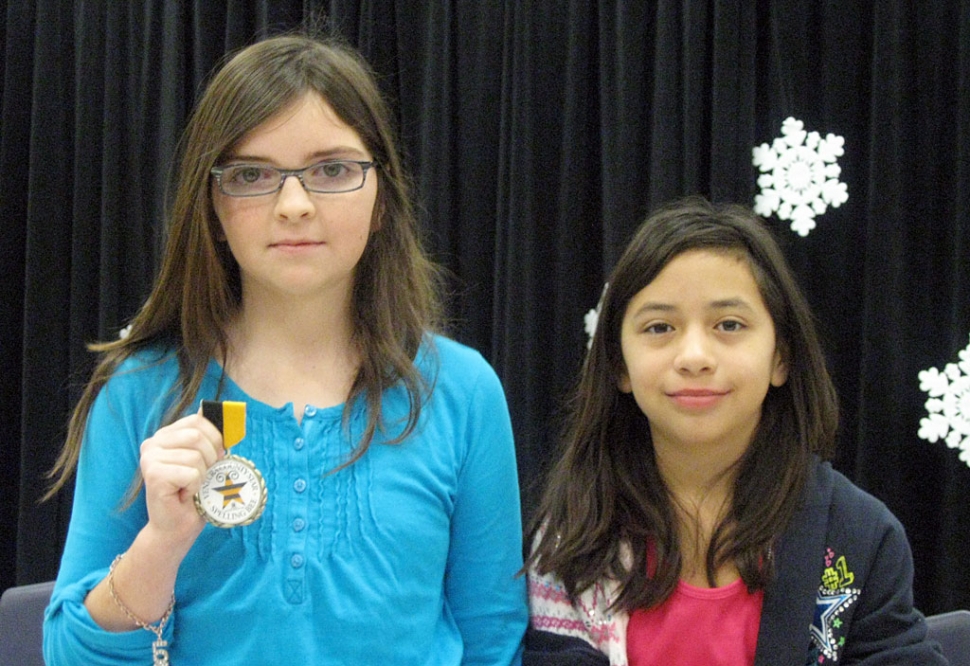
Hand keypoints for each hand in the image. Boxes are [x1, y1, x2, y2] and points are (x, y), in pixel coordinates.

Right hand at [139, 412, 223, 546]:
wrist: (176, 528)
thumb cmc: (193, 494)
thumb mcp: (205, 460)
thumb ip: (208, 437)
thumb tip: (222, 410)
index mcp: (165, 435)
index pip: (197, 420)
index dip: (216, 437)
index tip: (217, 455)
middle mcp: (152, 443)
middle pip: (197, 435)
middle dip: (210, 458)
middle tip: (202, 476)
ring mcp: (150, 458)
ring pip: (196, 456)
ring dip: (202, 476)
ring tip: (190, 487)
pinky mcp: (153, 475)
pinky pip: (191, 473)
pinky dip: (195, 487)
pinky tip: (184, 495)